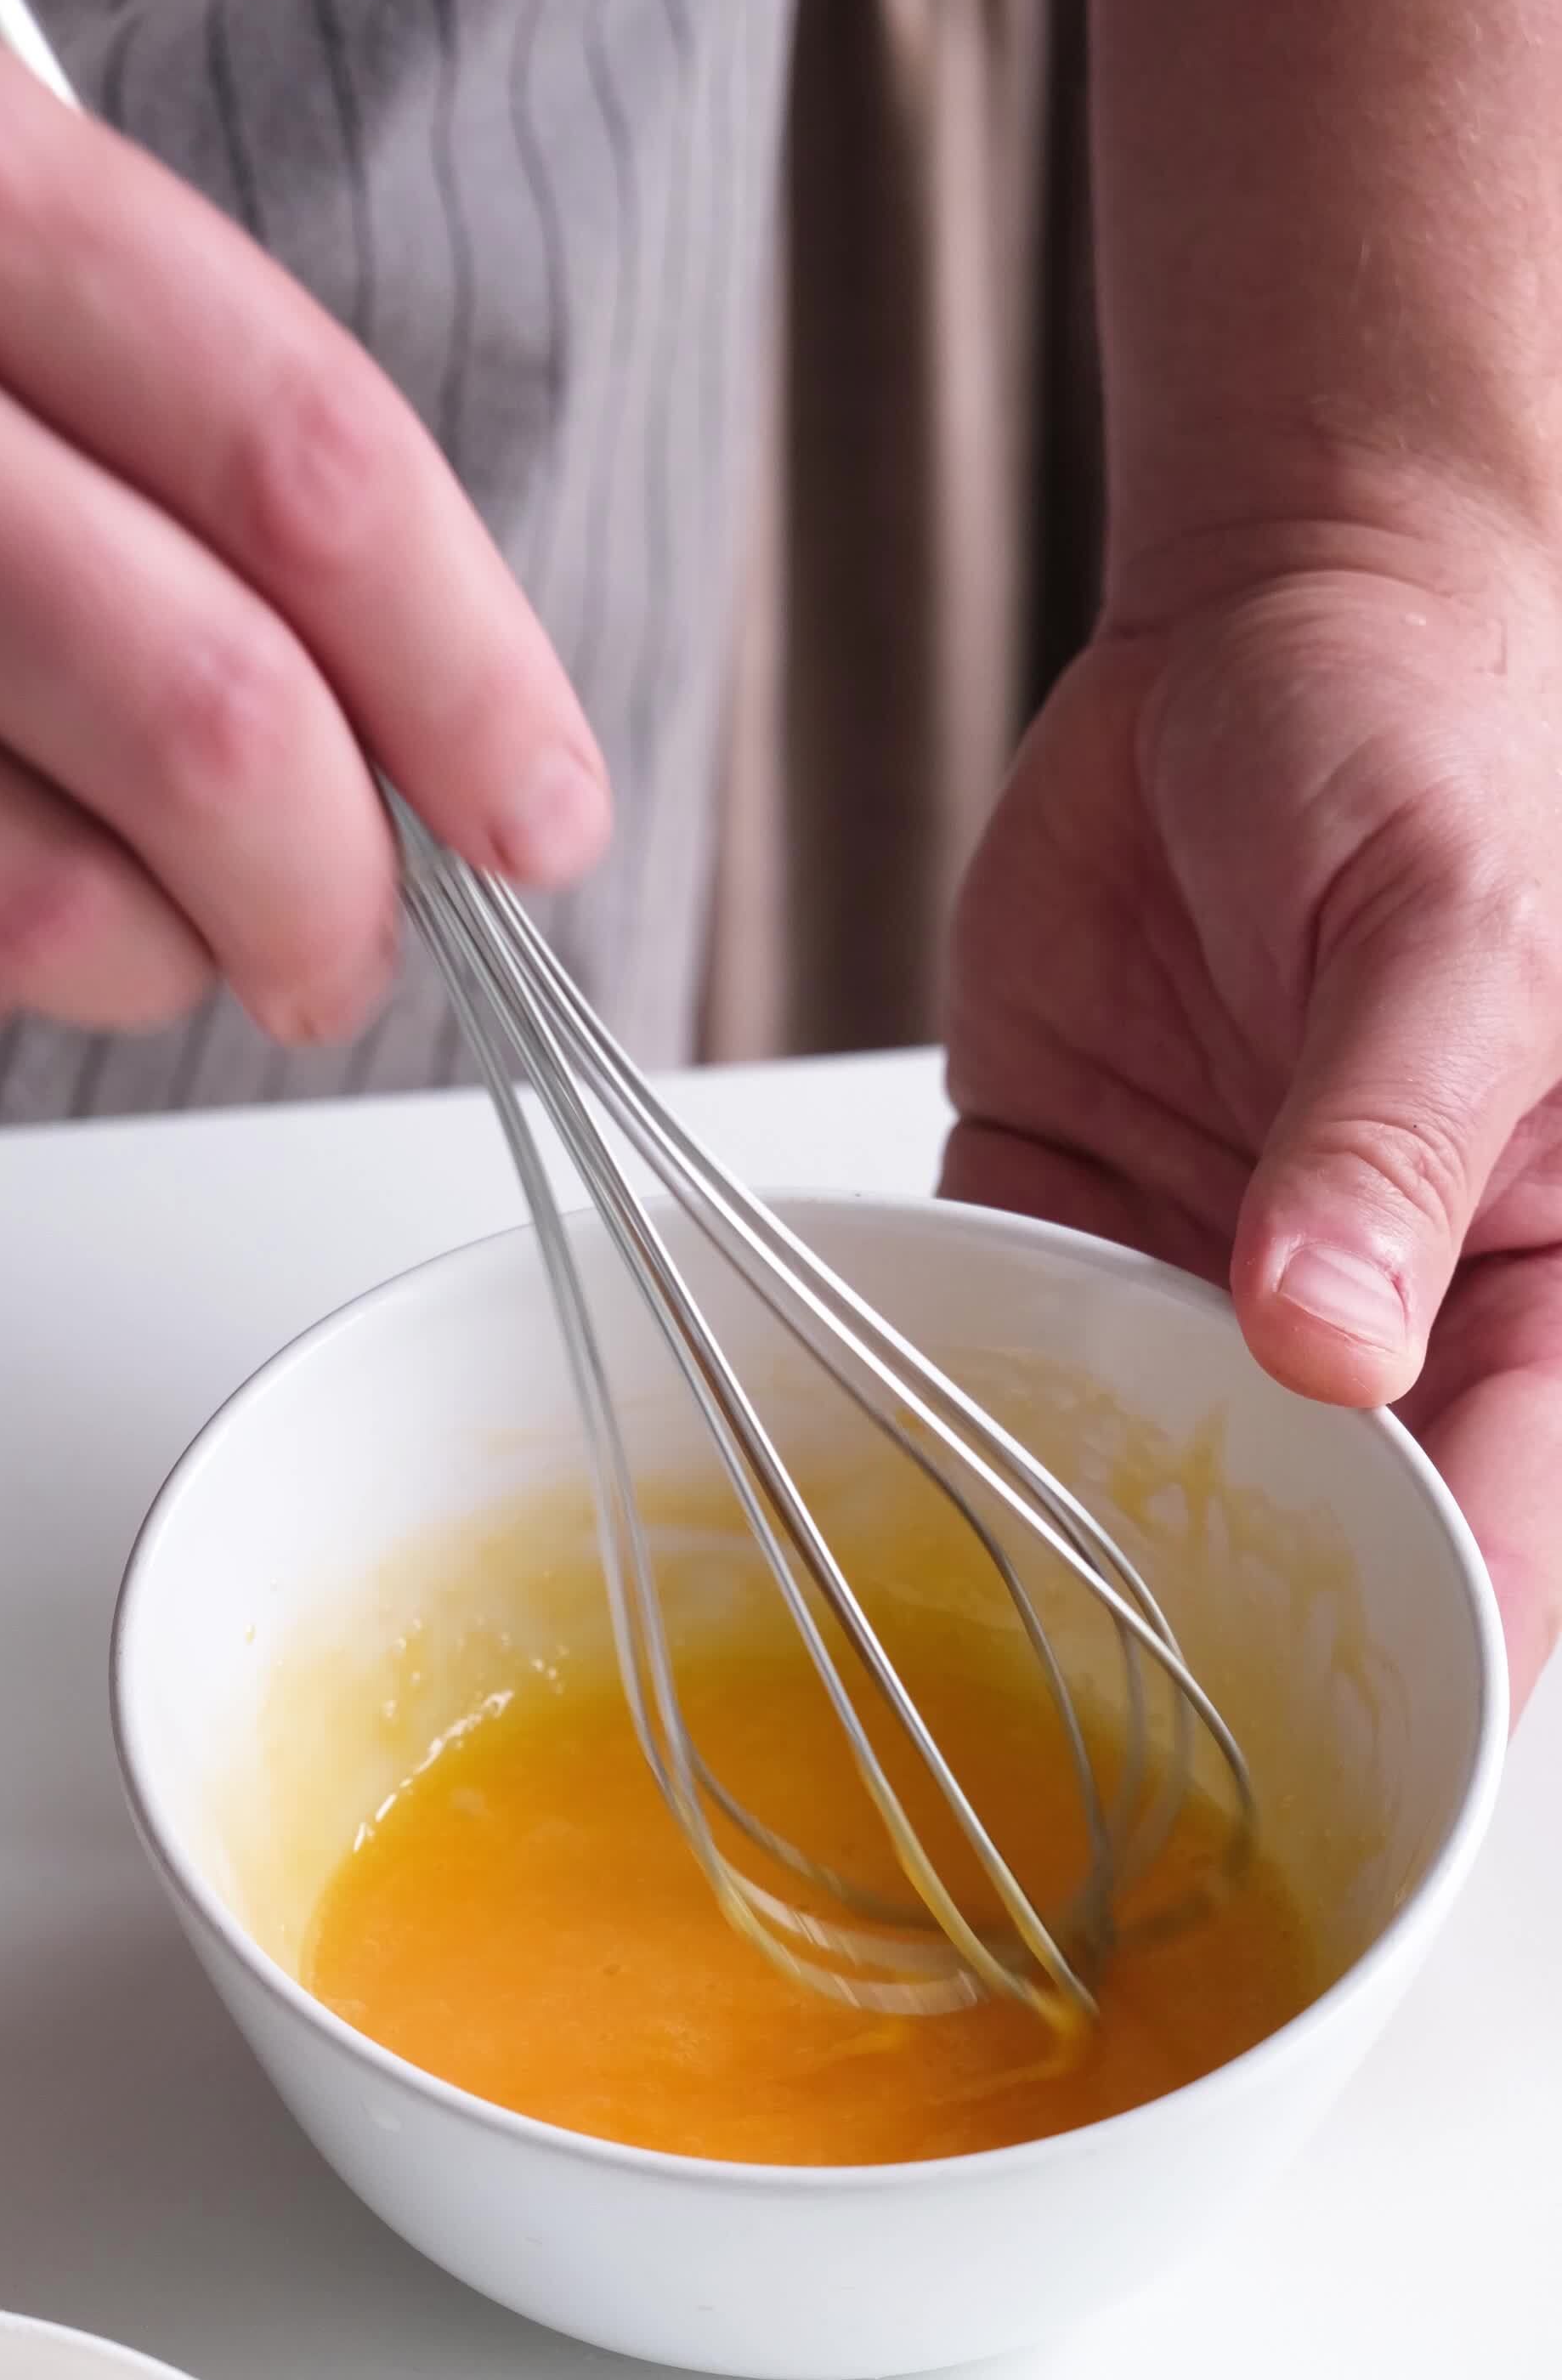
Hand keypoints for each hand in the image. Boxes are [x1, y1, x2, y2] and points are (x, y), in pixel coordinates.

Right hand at [0, 0, 606, 1052]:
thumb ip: (171, 392)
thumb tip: (409, 708)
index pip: (315, 485)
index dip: (479, 690)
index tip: (540, 813)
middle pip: (206, 743)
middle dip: (339, 899)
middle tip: (355, 937)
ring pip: (32, 911)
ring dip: (153, 964)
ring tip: (161, 920)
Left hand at [940, 525, 1561, 1712]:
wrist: (1266, 620)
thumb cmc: (1426, 744)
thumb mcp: (1448, 932)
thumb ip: (1392, 1135)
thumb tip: (1334, 1336)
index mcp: (1529, 1281)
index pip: (1501, 1521)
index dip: (1440, 1647)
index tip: (1346, 1759)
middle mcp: (1375, 1313)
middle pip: (1315, 1539)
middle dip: (1232, 1643)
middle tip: (1116, 1752)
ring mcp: (1214, 1277)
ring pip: (1140, 1471)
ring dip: (1065, 1548)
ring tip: (978, 1662)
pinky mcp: (1071, 1216)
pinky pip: (1002, 1347)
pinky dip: (942, 1401)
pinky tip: (881, 1468)